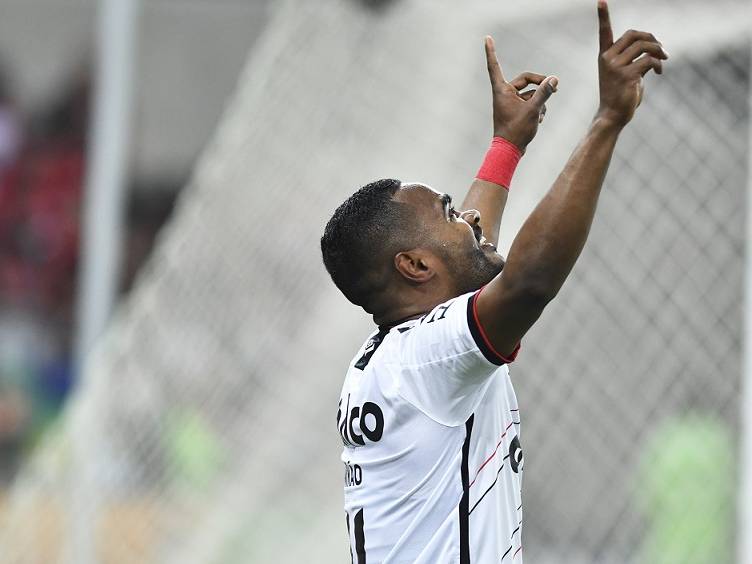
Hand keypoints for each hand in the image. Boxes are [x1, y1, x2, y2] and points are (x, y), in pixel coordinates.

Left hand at [484, 36, 557, 151]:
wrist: (509, 151)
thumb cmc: (516, 131)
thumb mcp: (534, 110)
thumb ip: (544, 93)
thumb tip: (554, 79)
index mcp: (502, 90)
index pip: (495, 66)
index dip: (491, 51)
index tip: (486, 38)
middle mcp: (504, 94)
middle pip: (526, 81)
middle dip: (541, 85)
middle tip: (557, 87)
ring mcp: (510, 103)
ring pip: (530, 94)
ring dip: (540, 102)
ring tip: (540, 116)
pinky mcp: (515, 111)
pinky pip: (530, 103)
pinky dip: (537, 109)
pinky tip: (538, 121)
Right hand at [596, 0, 667, 127]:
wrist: (613, 115)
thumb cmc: (621, 95)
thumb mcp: (627, 73)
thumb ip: (637, 58)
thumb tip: (659, 50)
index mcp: (605, 56)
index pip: (604, 32)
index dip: (603, 16)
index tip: (601, 0)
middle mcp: (607, 59)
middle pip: (634, 34)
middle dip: (652, 38)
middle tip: (662, 49)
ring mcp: (615, 67)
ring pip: (644, 46)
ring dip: (659, 50)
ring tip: (664, 59)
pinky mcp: (626, 76)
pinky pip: (649, 60)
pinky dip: (659, 64)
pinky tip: (659, 72)